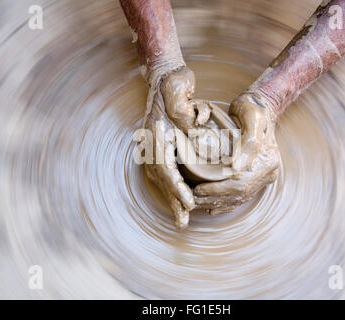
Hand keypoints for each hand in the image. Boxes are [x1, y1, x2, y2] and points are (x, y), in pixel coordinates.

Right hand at [144, 66, 206, 228]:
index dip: (177, 187)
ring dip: (172, 198)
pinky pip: (165, 171)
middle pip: (161, 178)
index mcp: (156, 131)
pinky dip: (172, 187)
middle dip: (173, 201)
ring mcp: (154, 145)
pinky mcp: (160, 146)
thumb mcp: (178, 89)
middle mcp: (152, 141)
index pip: (165, 166)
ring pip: (161, 178)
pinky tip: (179, 198)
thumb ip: (183, 110)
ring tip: (182, 218)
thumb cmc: (173, 82)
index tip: (190, 202)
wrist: (163, 76)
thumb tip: (192, 130)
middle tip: (184, 222)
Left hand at [194, 93, 280, 214]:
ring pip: (240, 197)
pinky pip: (242, 195)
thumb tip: (237, 168)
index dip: (218, 189)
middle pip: (240, 193)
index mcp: (267, 159)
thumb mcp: (251, 115)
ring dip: (218, 203)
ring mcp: (264, 175)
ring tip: (198, 202)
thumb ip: (248, 142)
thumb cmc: (252, 107)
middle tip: (193, 198)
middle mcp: (269, 170)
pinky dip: (226, 203)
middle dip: (215, 198)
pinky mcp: (257, 176)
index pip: (241, 182)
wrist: (260, 105)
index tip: (198, 189)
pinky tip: (212, 207)